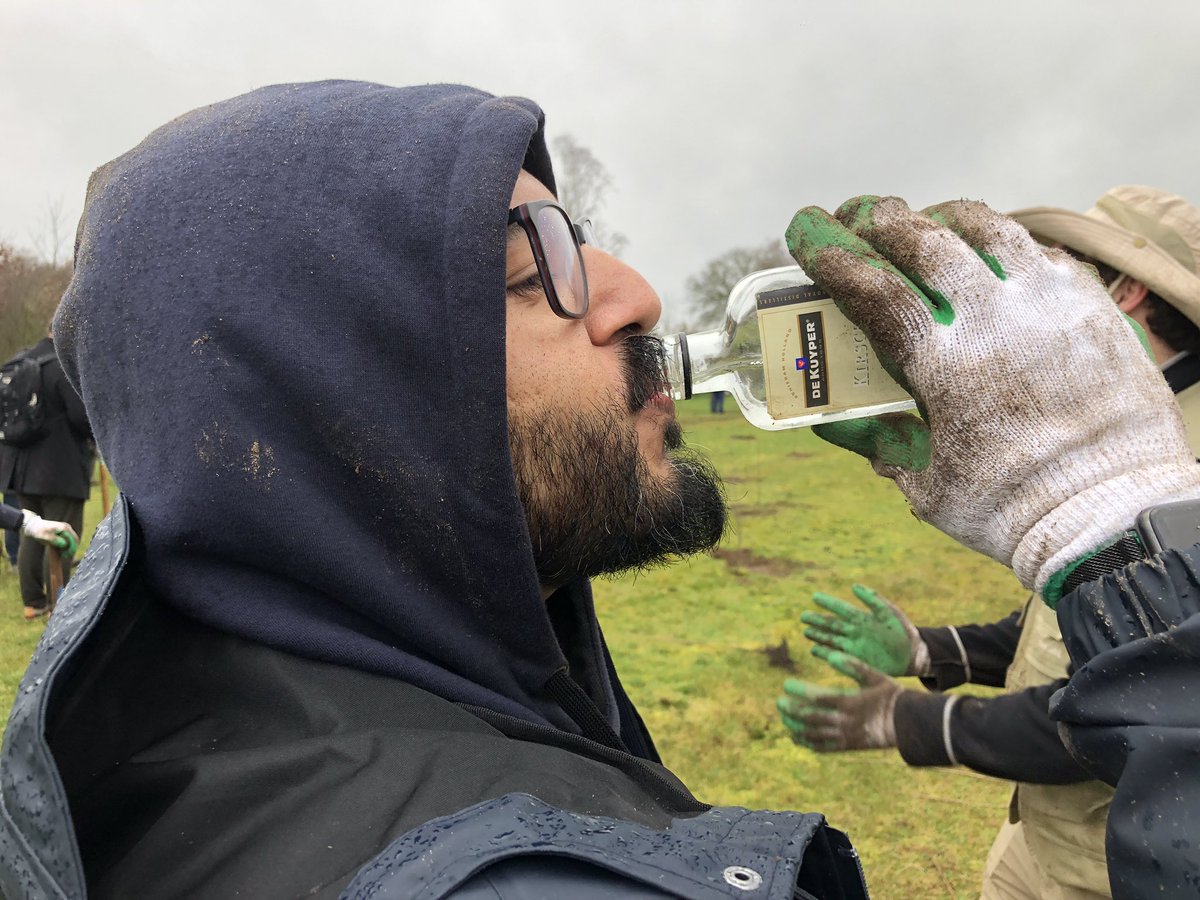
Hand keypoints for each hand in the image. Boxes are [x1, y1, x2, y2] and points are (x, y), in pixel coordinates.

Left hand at [21, 511, 78, 556]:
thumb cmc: (38, 531)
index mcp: (64, 528)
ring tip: (63, 554)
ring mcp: (66, 529)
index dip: (72, 549)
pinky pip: (69, 540)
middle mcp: (67, 528)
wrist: (33, 526)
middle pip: (75, 540)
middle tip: (65, 556)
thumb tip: (64, 544)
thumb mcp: (44, 536)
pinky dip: (67, 546)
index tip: (66, 556)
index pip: (74, 539)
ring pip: (72, 541)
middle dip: (71, 549)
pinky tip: (61, 550)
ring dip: (69, 548)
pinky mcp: (63, 532)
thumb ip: (54, 540)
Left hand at [776, 651, 901, 750]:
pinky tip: (796, 736)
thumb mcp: (875, 676)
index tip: (786, 685)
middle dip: (792, 710)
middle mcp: (845, 721)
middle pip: (811, 718)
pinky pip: (823, 747)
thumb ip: (854, 665)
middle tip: (779, 702)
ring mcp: (846, 736)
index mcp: (850, 702)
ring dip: (796, 726)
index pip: (818, 697)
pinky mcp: (848, 745)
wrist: (909, 723)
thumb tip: (833, 655)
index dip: (799, 692)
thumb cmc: (891, 695)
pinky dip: (807, 743)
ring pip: (814, 734)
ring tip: (784, 718)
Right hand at [785, 197, 1199, 595]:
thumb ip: (876, 444)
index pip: (875, 290)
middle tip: (857, 215)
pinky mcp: (1090, 306)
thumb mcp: (925, 485)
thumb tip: (829, 421)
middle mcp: (994, 320)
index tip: (805, 231)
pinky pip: (1040, 252)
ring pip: (989, 230)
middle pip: (926, 242)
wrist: (1115, 515)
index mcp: (944, 365)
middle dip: (880, 220)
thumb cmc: (1011, 509)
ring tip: (924, 219)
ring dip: (944, 218)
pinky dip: (1004, 243)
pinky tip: (991, 254)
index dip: (832, 255)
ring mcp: (1048, 305)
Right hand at [801, 583, 929, 676]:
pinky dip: (825, 653)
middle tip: (803, 616)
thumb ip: (871, 599)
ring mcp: (855, 646)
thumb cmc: (903, 631)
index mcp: (863, 618)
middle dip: (818, 621)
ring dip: (818, 636)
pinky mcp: (857, 659)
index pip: (842, 609)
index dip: (828, 603)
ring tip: (805, 632)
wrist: (913, 654)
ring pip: (832, 639)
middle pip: (832, 625)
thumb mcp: (889, 612)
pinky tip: (814, 650)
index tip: (815, 597)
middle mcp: (855, 631)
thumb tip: (853, 585)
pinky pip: (838, 654)